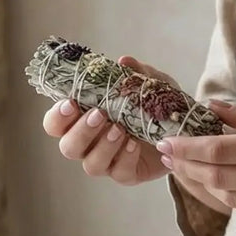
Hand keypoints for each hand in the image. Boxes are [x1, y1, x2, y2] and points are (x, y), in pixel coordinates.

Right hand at [39, 55, 172, 185]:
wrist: (180, 129)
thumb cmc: (153, 106)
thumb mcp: (150, 84)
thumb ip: (136, 73)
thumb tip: (124, 61)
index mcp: (83, 120)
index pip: (55, 124)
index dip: (57, 117)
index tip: (70, 103)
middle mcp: (89, 144)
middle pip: (68, 147)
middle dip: (81, 131)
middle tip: (99, 115)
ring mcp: (107, 162)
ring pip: (91, 164)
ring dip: (103, 146)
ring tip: (120, 129)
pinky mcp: (127, 174)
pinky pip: (119, 173)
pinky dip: (125, 158)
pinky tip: (134, 143)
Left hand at [157, 101, 235, 227]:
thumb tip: (214, 107)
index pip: (218, 151)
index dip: (187, 149)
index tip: (166, 142)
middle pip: (217, 178)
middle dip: (187, 167)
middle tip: (168, 157)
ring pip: (230, 198)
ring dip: (206, 184)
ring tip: (190, 169)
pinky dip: (233, 197)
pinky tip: (224, 184)